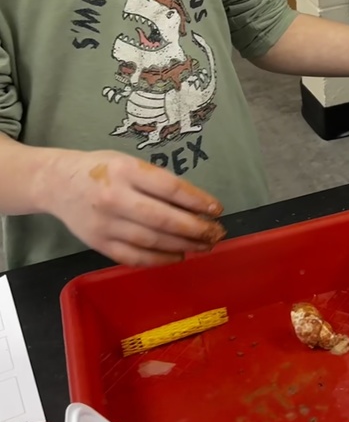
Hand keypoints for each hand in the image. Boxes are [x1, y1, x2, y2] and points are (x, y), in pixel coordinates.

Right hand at [41, 150, 225, 266]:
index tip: (217, 209)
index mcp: (127, 171)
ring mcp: (105, 224)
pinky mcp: (97, 243)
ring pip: (151, 240)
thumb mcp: (130, 162)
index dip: (198, 201)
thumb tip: (196, 204)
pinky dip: (159, 259)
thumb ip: (158, 181)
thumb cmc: (103, 169)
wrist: (57, 183)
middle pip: (163, 218)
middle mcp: (115, 198)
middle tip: (217, 232)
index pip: (171, 188)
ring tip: (205, 245)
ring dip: (183, 245)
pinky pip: (133, 256)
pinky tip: (178, 256)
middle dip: (196, 228)